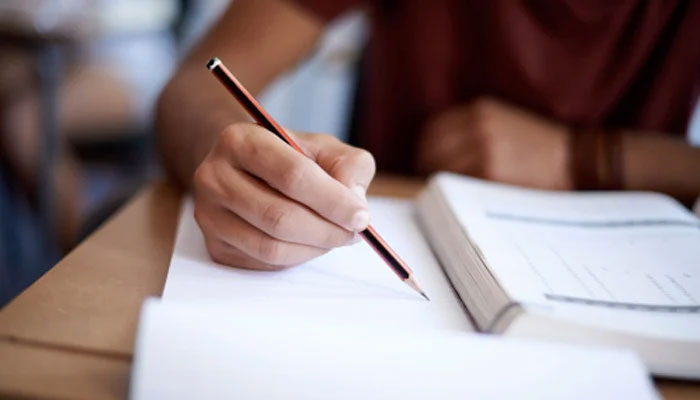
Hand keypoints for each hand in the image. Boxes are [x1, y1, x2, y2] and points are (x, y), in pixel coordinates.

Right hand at [193, 123, 374, 269]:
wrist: (246, 169)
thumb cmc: (290, 157)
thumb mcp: (324, 148)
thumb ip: (349, 165)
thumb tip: (353, 200)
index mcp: (240, 140)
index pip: (292, 175)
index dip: (332, 200)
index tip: (361, 217)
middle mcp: (214, 176)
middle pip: (279, 216)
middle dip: (327, 230)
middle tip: (354, 232)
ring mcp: (209, 214)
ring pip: (271, 246)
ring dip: (314, 248)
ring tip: (336, 236)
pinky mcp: (215, 245)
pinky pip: (264, 262)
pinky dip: (297, 257)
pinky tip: (310, 242)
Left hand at [417, 98, 572, 189]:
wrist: (575, 160)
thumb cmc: (539, 147)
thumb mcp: (504, 122)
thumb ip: (471, 129)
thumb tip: (434, 152)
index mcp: (480, 110)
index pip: (432, 129)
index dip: (426, 149)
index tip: (426, 163)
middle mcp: (478, 126)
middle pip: (431, 149)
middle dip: (427, 167)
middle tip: (432, 183)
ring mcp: (484, 150)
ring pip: (441, 168)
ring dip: (438, 182)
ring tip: (447, 193)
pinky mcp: (490, 174)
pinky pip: (457, 184)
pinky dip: (453, 193)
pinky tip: (461, 199)